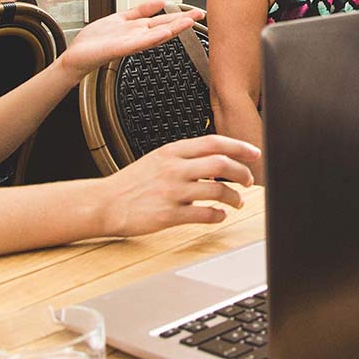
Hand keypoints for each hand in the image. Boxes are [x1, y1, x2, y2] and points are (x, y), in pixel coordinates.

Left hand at [60, 0, 203, 77]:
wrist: (77, 57)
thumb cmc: (95, 41)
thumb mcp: (121, 18)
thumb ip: (140, 10)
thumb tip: (160, 1)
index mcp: (138, 28)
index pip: (164, 20)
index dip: (180, 15)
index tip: (196, 12)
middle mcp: (137, 36)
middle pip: (165, 26)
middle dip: (183, 21)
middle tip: (201, 15)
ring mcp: (130, 43)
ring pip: (156, 34)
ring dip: (173, 28)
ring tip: (189, 22)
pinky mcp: (120, 48)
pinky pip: (139, 42)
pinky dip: (152, 38)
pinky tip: (164, 34)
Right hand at [99, 135, 260, 235]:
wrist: (104, 203)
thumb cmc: (131, 184)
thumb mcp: (156, 160)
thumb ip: (183, 157)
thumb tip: (215, 160)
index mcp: (172, 152)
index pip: (214, 142)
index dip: (239, 146)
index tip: (254, 152)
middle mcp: (174, 168)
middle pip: (221, 162)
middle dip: (242, 171)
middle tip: (249, 180)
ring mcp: (172, 191)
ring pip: (217, 189)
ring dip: (234, 197)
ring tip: (237, 202)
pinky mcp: (168, 214)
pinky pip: (203, 214)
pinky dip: (217, 215)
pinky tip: (219, 216)